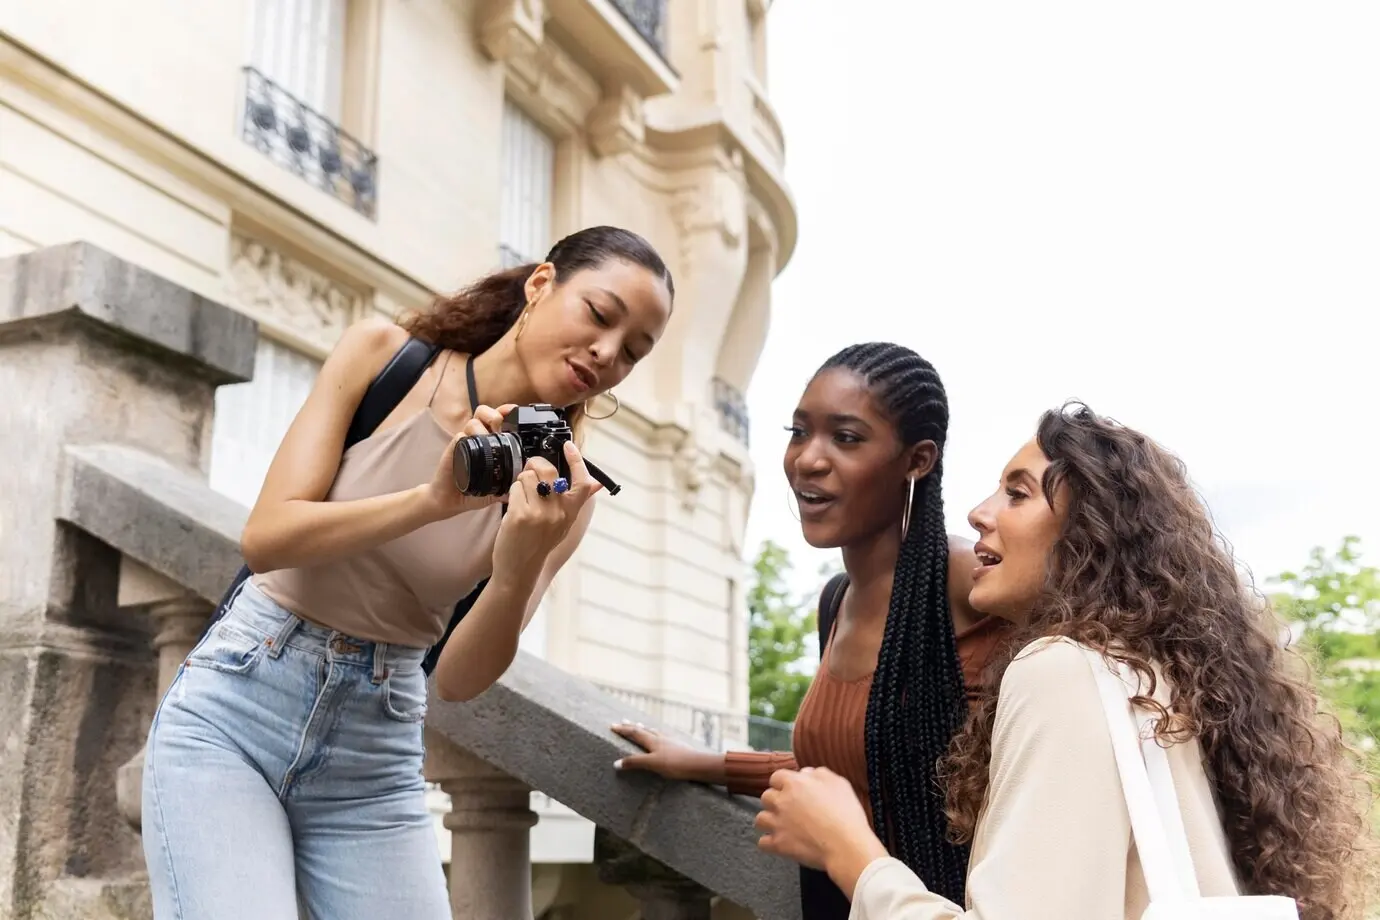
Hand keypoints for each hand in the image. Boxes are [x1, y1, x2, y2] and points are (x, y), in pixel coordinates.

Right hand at [427, 404, 516, 517]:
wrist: (450, 500)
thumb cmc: (474, 489)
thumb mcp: (498, 486)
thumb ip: (511, 482)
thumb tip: (526, 481)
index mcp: (489, 440)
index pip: (497, 416)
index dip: (506, 411)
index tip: (514, 412)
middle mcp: (476, 437)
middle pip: (483, 412)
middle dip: (494, 415)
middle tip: (499, 427)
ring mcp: (464, 442)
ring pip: (473, 422)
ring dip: (482, 428)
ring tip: (488, 442)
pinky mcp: (453, 449)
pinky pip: (460, 436)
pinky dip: (467, 438)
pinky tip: (474, 449)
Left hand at [490, 440, 602, 583]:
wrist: (519, 571)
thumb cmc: (539, 546)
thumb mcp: (563, 524)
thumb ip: (576, 502)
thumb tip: (597, 484)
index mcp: (571, 513)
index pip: (583, 482)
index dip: (577, 461)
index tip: (569, 446)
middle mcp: (558, 512)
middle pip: (548, 470)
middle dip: (534, 465)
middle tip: (529, 471)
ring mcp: (540, 514)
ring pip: (527, 477)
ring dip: (520, 484)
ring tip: (521, 500)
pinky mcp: (520, 515)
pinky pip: (514, 489)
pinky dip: (511, 494)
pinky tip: (513, 508)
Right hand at [610, 721, 707, 781]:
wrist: (698, 765)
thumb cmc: (675, 764)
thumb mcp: (651, 764)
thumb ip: (634, 763)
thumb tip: (616, 763)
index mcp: (653, 741)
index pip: (634, 733)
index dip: (623, 730)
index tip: (612, 725)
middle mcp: (661, 738)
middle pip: (643, 730)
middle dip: (632, 726)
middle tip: (623, 721)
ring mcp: (671, 742)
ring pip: (655, 732)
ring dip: (645, 729)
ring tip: (641, 726)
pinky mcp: (678, 747)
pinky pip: (664, 738)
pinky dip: (657, 736)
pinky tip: (662, 739)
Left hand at [756, 767, 886, 879]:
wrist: (846, 846)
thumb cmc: (846, 814)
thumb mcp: (839, 783)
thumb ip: (819, 773)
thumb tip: (805, 773)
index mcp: (795, 783)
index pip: (776, 777)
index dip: (784, 784)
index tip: (791, 791)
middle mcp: (781, 801)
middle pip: (766, 797)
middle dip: (775, 802)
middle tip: (789, 809)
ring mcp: (777, 823)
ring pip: (760, 819)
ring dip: (769, 821)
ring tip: (781, 825)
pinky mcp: (778, 844)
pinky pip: (762, 842)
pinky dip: (769, 843)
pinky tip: (780, 842)